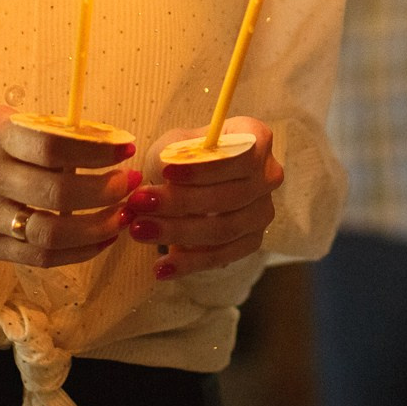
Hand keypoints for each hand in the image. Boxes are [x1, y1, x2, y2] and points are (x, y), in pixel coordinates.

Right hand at [0, 104, 138, 267]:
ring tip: (120, 216)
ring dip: (96, 228)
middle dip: (104, 192)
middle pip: (56, 194)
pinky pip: (38, 257)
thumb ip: (41, 129)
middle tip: (129, 184)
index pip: (53, 147)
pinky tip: (100, 240)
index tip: (125, 148)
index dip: (96, 152)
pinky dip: (76, 252)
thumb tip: (104, 139)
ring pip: (49, 233)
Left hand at [130, 117, 283, 279]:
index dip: (204, 167)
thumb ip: (169, 157)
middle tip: (138, 204)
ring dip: (178, 233)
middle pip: (230, 196)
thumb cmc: (182, 156)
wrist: (190, 179)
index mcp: (255, 138)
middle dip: (180, 203)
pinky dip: (190, 263)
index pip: (240, 155)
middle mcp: (268, 174)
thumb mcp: (172, 145)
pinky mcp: (252, 240)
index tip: (167, 172)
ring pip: (224, 229)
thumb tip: (163, 174)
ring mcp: (263, 210)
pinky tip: (161, 267)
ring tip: (139, 230)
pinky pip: (223, 256)